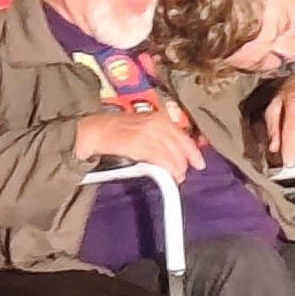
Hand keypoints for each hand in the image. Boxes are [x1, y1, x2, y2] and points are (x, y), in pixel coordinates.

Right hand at [76, 110, 205, 179]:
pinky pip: (158, 158)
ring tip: (176, 177)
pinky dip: (166, 168)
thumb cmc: (117, 131)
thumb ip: (159, 137)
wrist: (95, 130)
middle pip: (179, 145)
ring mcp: (147, 133)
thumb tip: (174, 154)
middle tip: (183, 174)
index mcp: (158, 118)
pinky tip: (168, 175)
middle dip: (184, 162)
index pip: (182, 135)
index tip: (200, 163)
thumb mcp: (142, 127)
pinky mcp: (137, 143)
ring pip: (170, 153)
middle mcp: (155, 123)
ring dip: (176, 168)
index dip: (193, 151)